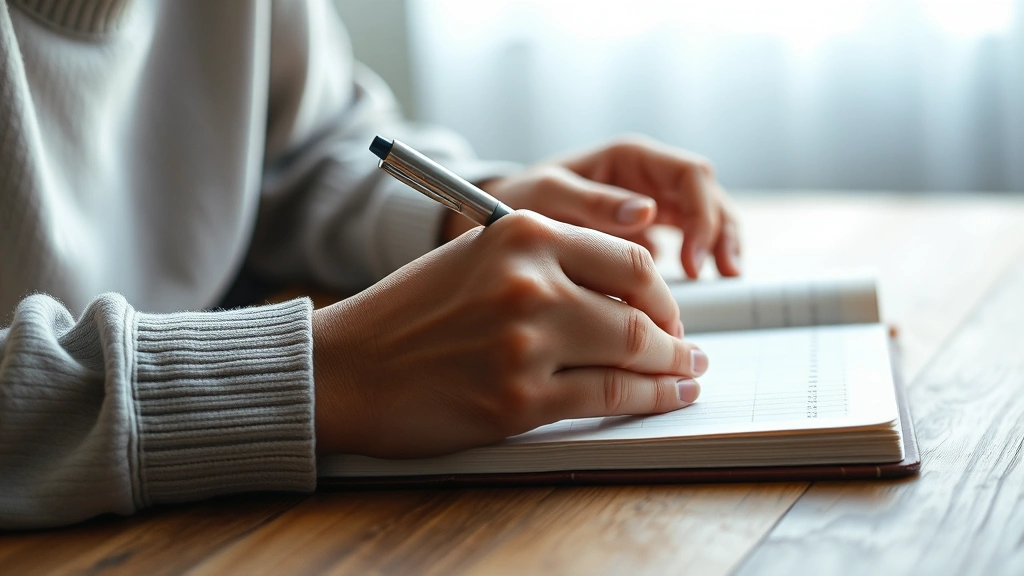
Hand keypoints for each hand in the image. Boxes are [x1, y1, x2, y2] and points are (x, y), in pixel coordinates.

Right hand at [313, 212, 708, 457]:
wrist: (345, 368)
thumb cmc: (408, 316)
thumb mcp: (477, 258)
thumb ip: (548, 265)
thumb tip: (625, 299)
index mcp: (522, 233)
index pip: (627, 260)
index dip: (663, 293)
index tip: (669, 312)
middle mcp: (529, 281)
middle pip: (640, 310)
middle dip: (675, 336)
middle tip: (687, 349)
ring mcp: (526, 343)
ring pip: (633, 356)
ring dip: (672, 371)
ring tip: (686, 375)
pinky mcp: (519, 400)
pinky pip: (607, 399)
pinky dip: (648, 400)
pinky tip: (664, 397)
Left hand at [443, 135, 740, 278]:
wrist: (501, 222)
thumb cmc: (520, 200)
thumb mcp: (546, 195)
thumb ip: (591, 202)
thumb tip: (644, 213)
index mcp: (629, 158)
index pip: (689, 175)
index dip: (701, 214)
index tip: (691, 259)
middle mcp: (647, 178)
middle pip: (707, 195)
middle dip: (722, 231)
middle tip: (723, 273)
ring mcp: (652, 204)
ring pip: (705, 217)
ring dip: (719, 246)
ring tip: (725, 278)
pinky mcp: (648, 233)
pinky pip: (686, 241)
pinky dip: (698, 261)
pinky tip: (697, 287)